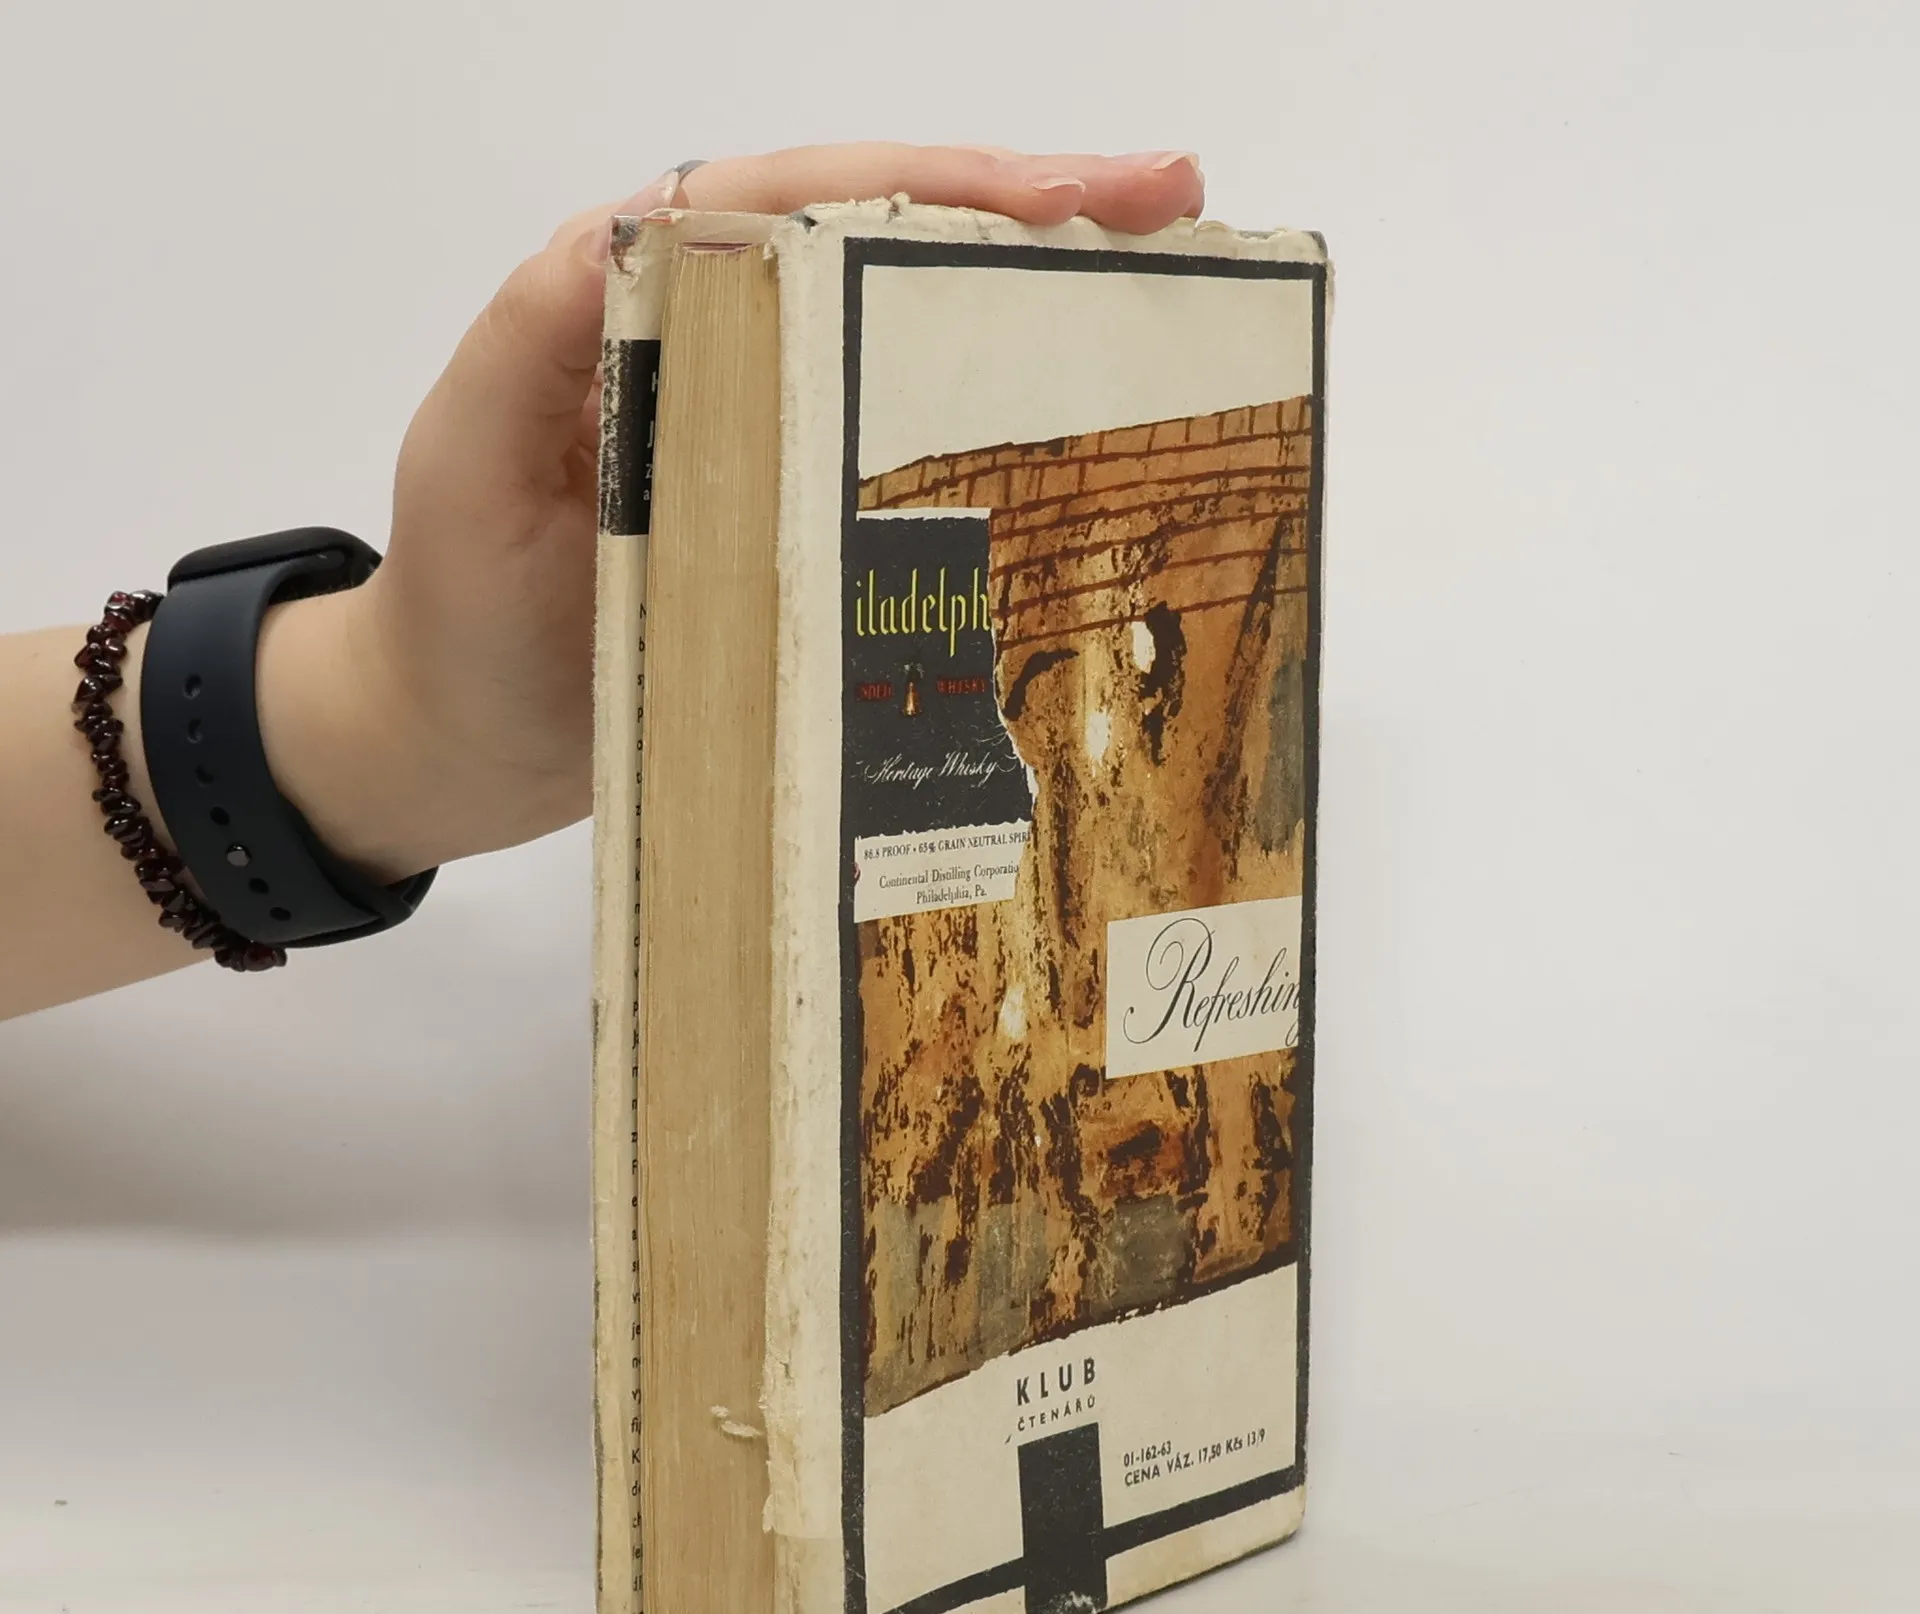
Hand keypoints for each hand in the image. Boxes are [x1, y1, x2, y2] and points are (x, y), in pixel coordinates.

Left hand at [254, 144, 1206, 880]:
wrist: (451, 745)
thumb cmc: (451, 615)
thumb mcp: (462, 458)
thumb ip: (536, 337)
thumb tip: (656, 231)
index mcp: (644, 299)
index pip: (808, 201)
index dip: (941, 187)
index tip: (1070, 197)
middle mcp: (719, 348)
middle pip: (883, 248)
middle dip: (1027, 218)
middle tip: (1169, 207)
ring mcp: (766, 439)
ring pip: (906, 345)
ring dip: (1030, 315)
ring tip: (1162, 295)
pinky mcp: (791, 524)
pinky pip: (900, 463)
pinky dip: (991, 442)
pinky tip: (1080, 442)